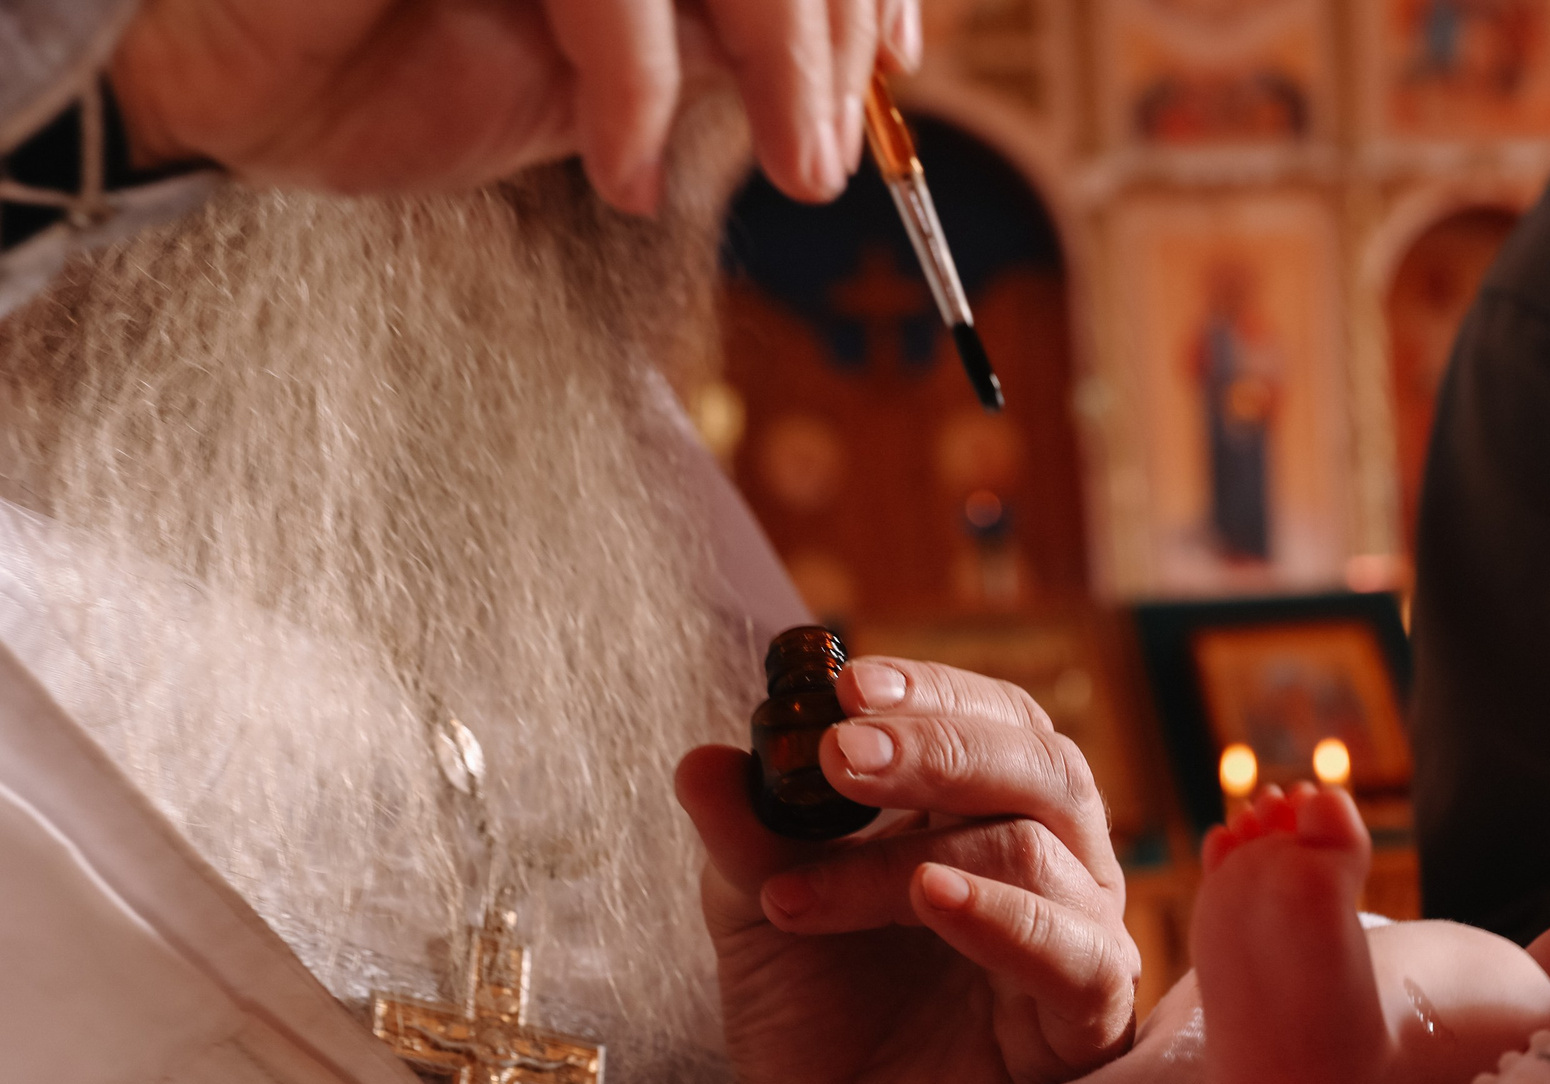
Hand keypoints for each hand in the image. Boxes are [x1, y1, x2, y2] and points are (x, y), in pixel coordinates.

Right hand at [107, 0, 923, 213]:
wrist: (235, 94)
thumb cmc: (403, 67)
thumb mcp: (608, 65)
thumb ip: (715, 41)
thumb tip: (853, 63)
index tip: (896, 68)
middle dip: (830, 31)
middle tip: (835, 155)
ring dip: (781, 56)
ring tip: (797, 168)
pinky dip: (638, 81)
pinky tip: (626, 166)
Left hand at [676, 658, 1139, 1083]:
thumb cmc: (819, 1029)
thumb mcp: (758, 917)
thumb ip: (745, 837)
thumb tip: (703, 760)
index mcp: (986, 814)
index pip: (993, 718)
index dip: (930, 691)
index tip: (845, 680)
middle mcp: (1053, 862)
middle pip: (1038, 762)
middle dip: (935, 745)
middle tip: (838, 753)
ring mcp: (1079, 937)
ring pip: (1036, 847)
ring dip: (906, 857)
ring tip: (801, 889)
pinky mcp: (1090, 1021)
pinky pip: (1074, 951)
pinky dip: (1004, 914)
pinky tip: (931, 897)